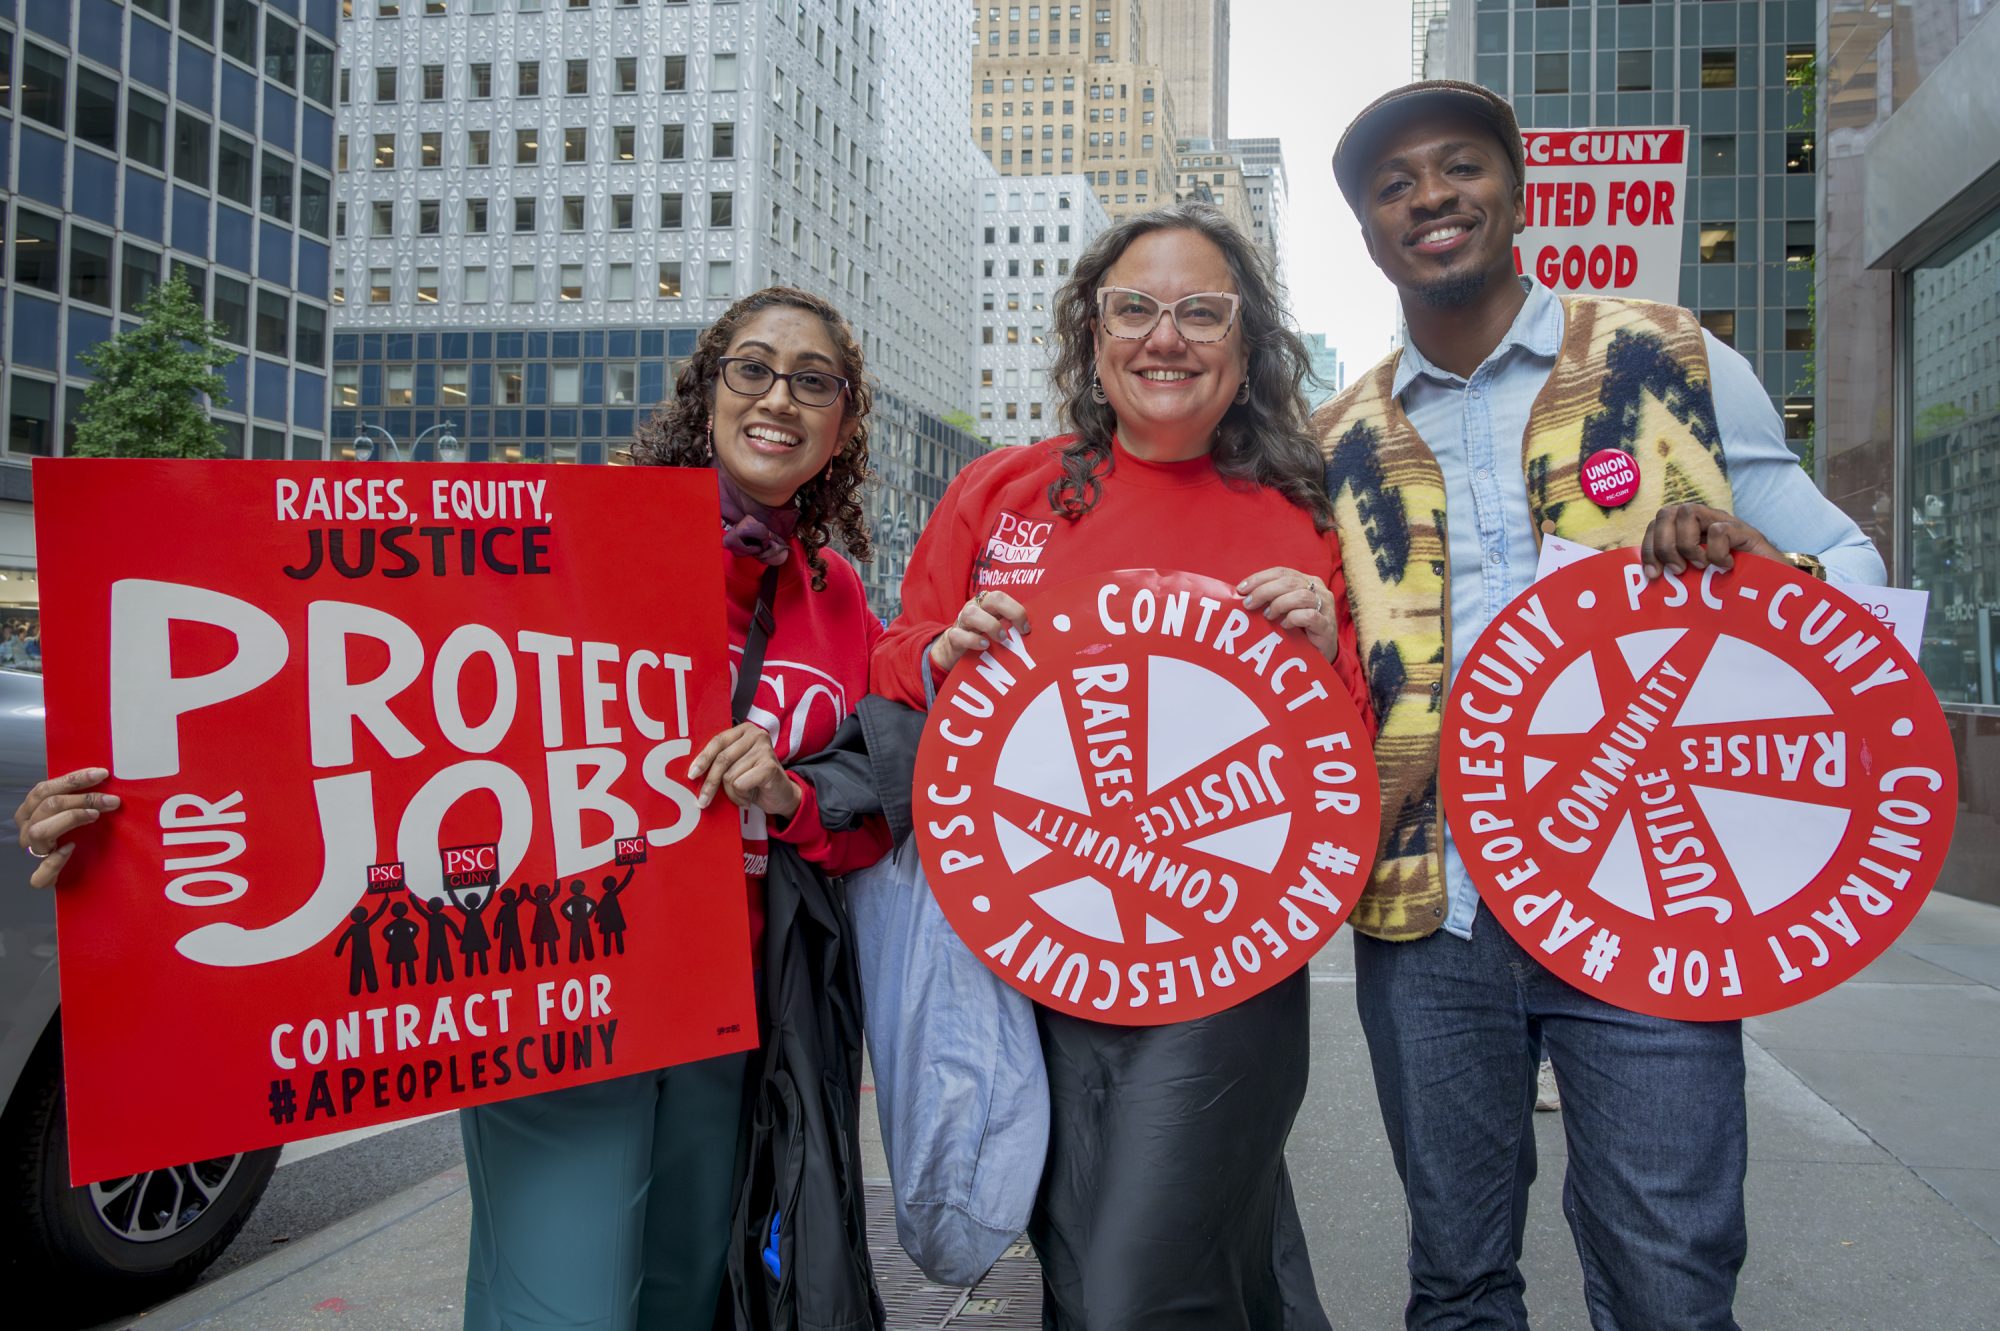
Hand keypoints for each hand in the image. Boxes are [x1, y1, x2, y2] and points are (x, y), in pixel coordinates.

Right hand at [15, 767, 120, 888]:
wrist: (78, 869)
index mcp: (31, 810)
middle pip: (48, 805)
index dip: (73, 779)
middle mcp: (28, 829)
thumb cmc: (78, 834)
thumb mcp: (75, 811)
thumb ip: (81, 798)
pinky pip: (40, 872)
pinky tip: (71, 848)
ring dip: (71, 818)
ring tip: (95, 815)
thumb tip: (106, 780)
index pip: (45, 789)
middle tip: (111, 800)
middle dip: (82, 798)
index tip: (102, 774)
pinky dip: (55, 860)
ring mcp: (33, 852)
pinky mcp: (42, 876)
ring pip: (41, 831)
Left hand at [687, 723, 801, 818]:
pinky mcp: (770, 765)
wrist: (781, 796)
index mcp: (744, 730)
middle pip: (722, 759)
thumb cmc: (754, 780)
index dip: (702, 759)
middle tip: (702, 801)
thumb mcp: (735, 766)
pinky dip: (741, 796)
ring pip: (730, 775)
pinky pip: (740, 784)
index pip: (718, 741)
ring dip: (732, 793)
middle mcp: (756, 734)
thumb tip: (692, 770)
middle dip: (710, 783)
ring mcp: (765, 749)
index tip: (691, 775)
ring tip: (743, 795)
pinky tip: (749, 797)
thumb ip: (720, 761)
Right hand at [927, 589, 1031, 677]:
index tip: (1026, 629)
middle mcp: (976, 608)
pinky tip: (984, 645)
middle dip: (1010, 612)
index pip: (1003, 597)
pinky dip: (972, 640)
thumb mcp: (997, 629)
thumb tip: (1032, 635)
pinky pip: (959, 635)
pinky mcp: (953, 637)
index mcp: (988, 604)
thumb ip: (1011, 628)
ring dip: (990, 625)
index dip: (1017, 610)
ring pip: (972, 613)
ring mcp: (962, 621)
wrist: (954, 649)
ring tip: (1002, 638)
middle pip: (992, 598)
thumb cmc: (981, 637)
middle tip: (1020, 631)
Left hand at [1238, 567, 1341, 664]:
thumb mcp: (1285, 608)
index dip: (1260, 578)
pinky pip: (1309, 616)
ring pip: (1300, 596)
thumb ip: (1271, 598)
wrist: (1322, 651)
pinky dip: (1293, 618)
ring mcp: (1325, 606)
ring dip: (1278, 604)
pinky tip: (1284, 625)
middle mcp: (1318, 589)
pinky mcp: (1326, 624)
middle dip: (1264, 591)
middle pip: (1289, 582)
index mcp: (1307, 580)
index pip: (1282, 572)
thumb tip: (1244, 595)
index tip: (1241, 589)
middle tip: (1249, 604)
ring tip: (1267, 615)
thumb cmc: (1299, 627)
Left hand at [1639, 503, 1781, 579]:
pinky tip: (1726, 566)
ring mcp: (1724, 523)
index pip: (1656, 524)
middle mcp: (1704, 521)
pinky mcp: (1744, 531)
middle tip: (1678, 570)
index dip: (1648, 547)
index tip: (1653, 574)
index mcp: (1688, 531)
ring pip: (1687, 512)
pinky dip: (1716, 552)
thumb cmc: (1733, 584)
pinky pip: (1719, 530)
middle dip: (1663, 545)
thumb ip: (1677, 572)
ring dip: (1686, 544)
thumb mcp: (1698, 579)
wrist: (1774, 587)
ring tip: (1700, 566)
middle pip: (1666, 513)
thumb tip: (1650, 578)